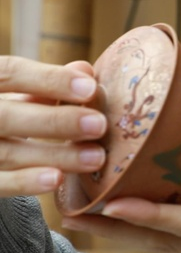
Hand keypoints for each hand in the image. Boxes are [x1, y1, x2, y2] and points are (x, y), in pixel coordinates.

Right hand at [0, 57, 106, 196]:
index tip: (91, 88)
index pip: (9, 73)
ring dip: (55, 155)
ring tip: (95, 157)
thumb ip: (49, 84)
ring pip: (7, 153)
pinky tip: (58, 178)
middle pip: (5, 116)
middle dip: (56, 121)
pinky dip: (26, 182)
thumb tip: (85, 70)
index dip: (50, 80)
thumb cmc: (6, 113)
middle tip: (99, 125)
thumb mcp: (20, 95)